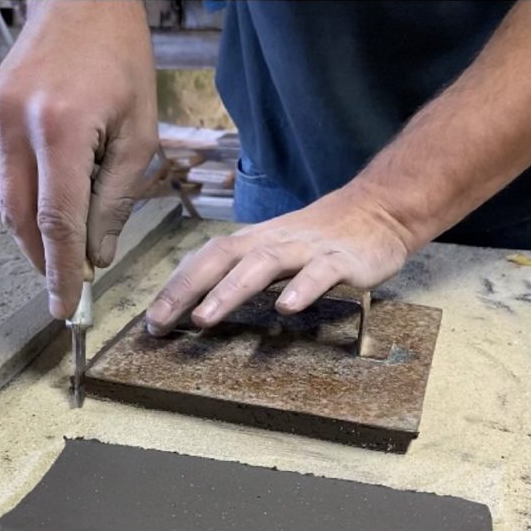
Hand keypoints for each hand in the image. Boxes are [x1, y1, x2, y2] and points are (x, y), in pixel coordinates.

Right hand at [0, 1, 157, 318]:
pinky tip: (46, 210)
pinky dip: (22, 203)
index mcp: (63, 127)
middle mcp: (16, 123)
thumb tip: (97, 256)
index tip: (66, 308)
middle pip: (21, 220)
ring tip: (63, 251)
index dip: (61, 272)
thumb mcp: (140, 133)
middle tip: (65, 289)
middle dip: (43, 262)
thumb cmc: (121, 62)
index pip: (57, 221)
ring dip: (32, 236)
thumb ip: (116, 199)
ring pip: (6, 203)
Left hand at [145, 188, 415, 334]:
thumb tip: (197, 300)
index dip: (175, 285)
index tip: (150, 319)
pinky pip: (319, 273)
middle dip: (186, 288)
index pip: (205, 258)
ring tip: (204, 319)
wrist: (380, 209)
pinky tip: (286, 309)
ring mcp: (307, 249)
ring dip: (230, 290)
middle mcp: (273, 241)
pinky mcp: (341, 260)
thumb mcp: (276, 249)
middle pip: (222, 257)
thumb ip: (242, 270)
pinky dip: (302, 289)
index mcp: (254, 241)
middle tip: (159, 321)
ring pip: (262, 264)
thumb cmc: (320, 238)